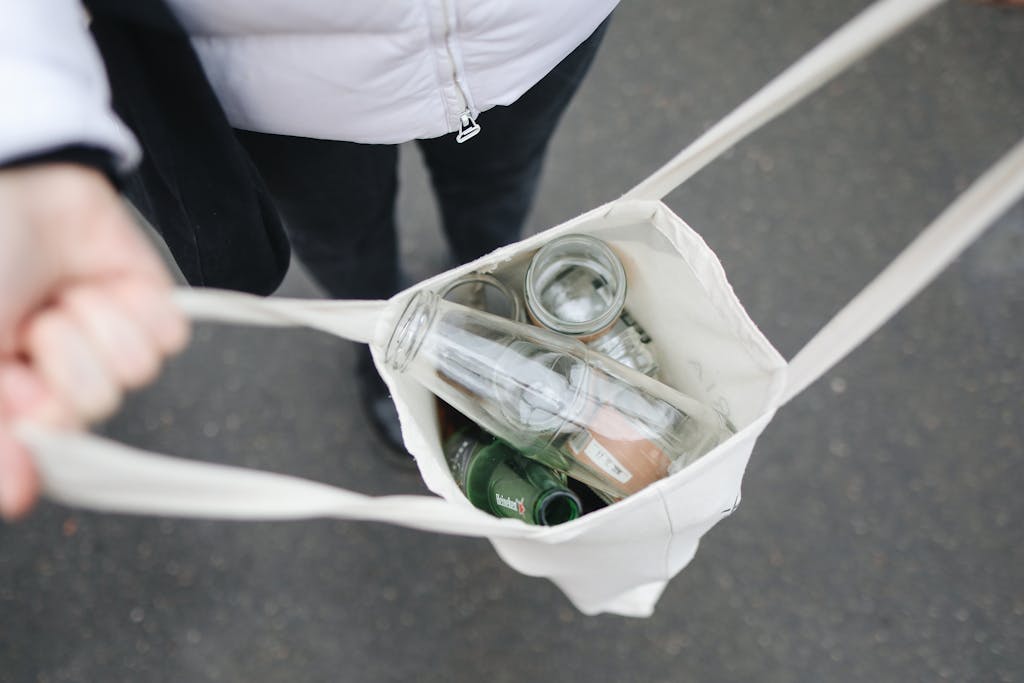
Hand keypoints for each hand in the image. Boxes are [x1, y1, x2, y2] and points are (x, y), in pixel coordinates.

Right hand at [0, 163, 188, 518]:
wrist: (8, 174)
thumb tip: (17, 498)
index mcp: (8, 389)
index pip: (45, 448)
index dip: (35, 427)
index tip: (15, 392)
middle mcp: (55, 369)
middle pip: (90, 412)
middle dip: (58, 366)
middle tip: (27, 328)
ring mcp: (102, 336)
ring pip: (130, 375)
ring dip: (86, 328)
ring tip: (55, 299)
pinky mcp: (146, 304)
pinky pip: (165, 337)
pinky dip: (131, 308)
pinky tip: (94, 284)